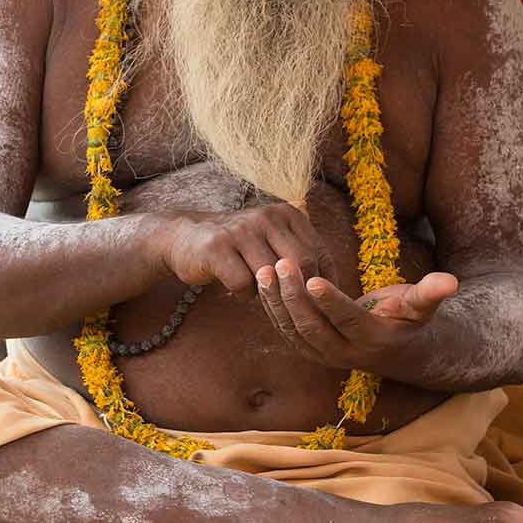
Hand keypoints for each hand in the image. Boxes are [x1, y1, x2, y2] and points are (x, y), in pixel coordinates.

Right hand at [152, 203, 325, 294]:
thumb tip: (335, 292)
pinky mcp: (217, 247)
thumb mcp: (273, 242)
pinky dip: (244, 295)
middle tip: (290, 308)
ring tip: (260, 294)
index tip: (317, 304)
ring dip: (268, 294)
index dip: (322, 284)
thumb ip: (301, 257)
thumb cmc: (238, 248)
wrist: (186, 238)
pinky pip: (243, 284)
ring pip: (273, 276)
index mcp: (287, 214)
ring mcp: (241, 230)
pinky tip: (237, 289)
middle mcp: (267, 216)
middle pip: (301, 264)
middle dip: (298, 292)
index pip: (319, 253)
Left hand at [257, 266, 458, 368]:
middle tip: (282, 264)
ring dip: (276, 302)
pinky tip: (262, 282)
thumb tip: (452, 281)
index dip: (330, 301)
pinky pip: (286, 332)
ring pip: (294, 331)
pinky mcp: (309, 351)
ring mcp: (324, 356)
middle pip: (313, 327)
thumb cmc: (410, 319)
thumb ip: (432, 293)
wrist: (398, 352)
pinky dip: (272, 309)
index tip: (314, 279)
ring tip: (264, 270)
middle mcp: (345, 353)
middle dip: (294, 296)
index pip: (347, 320)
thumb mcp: (422, 306)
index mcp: (372, 339)